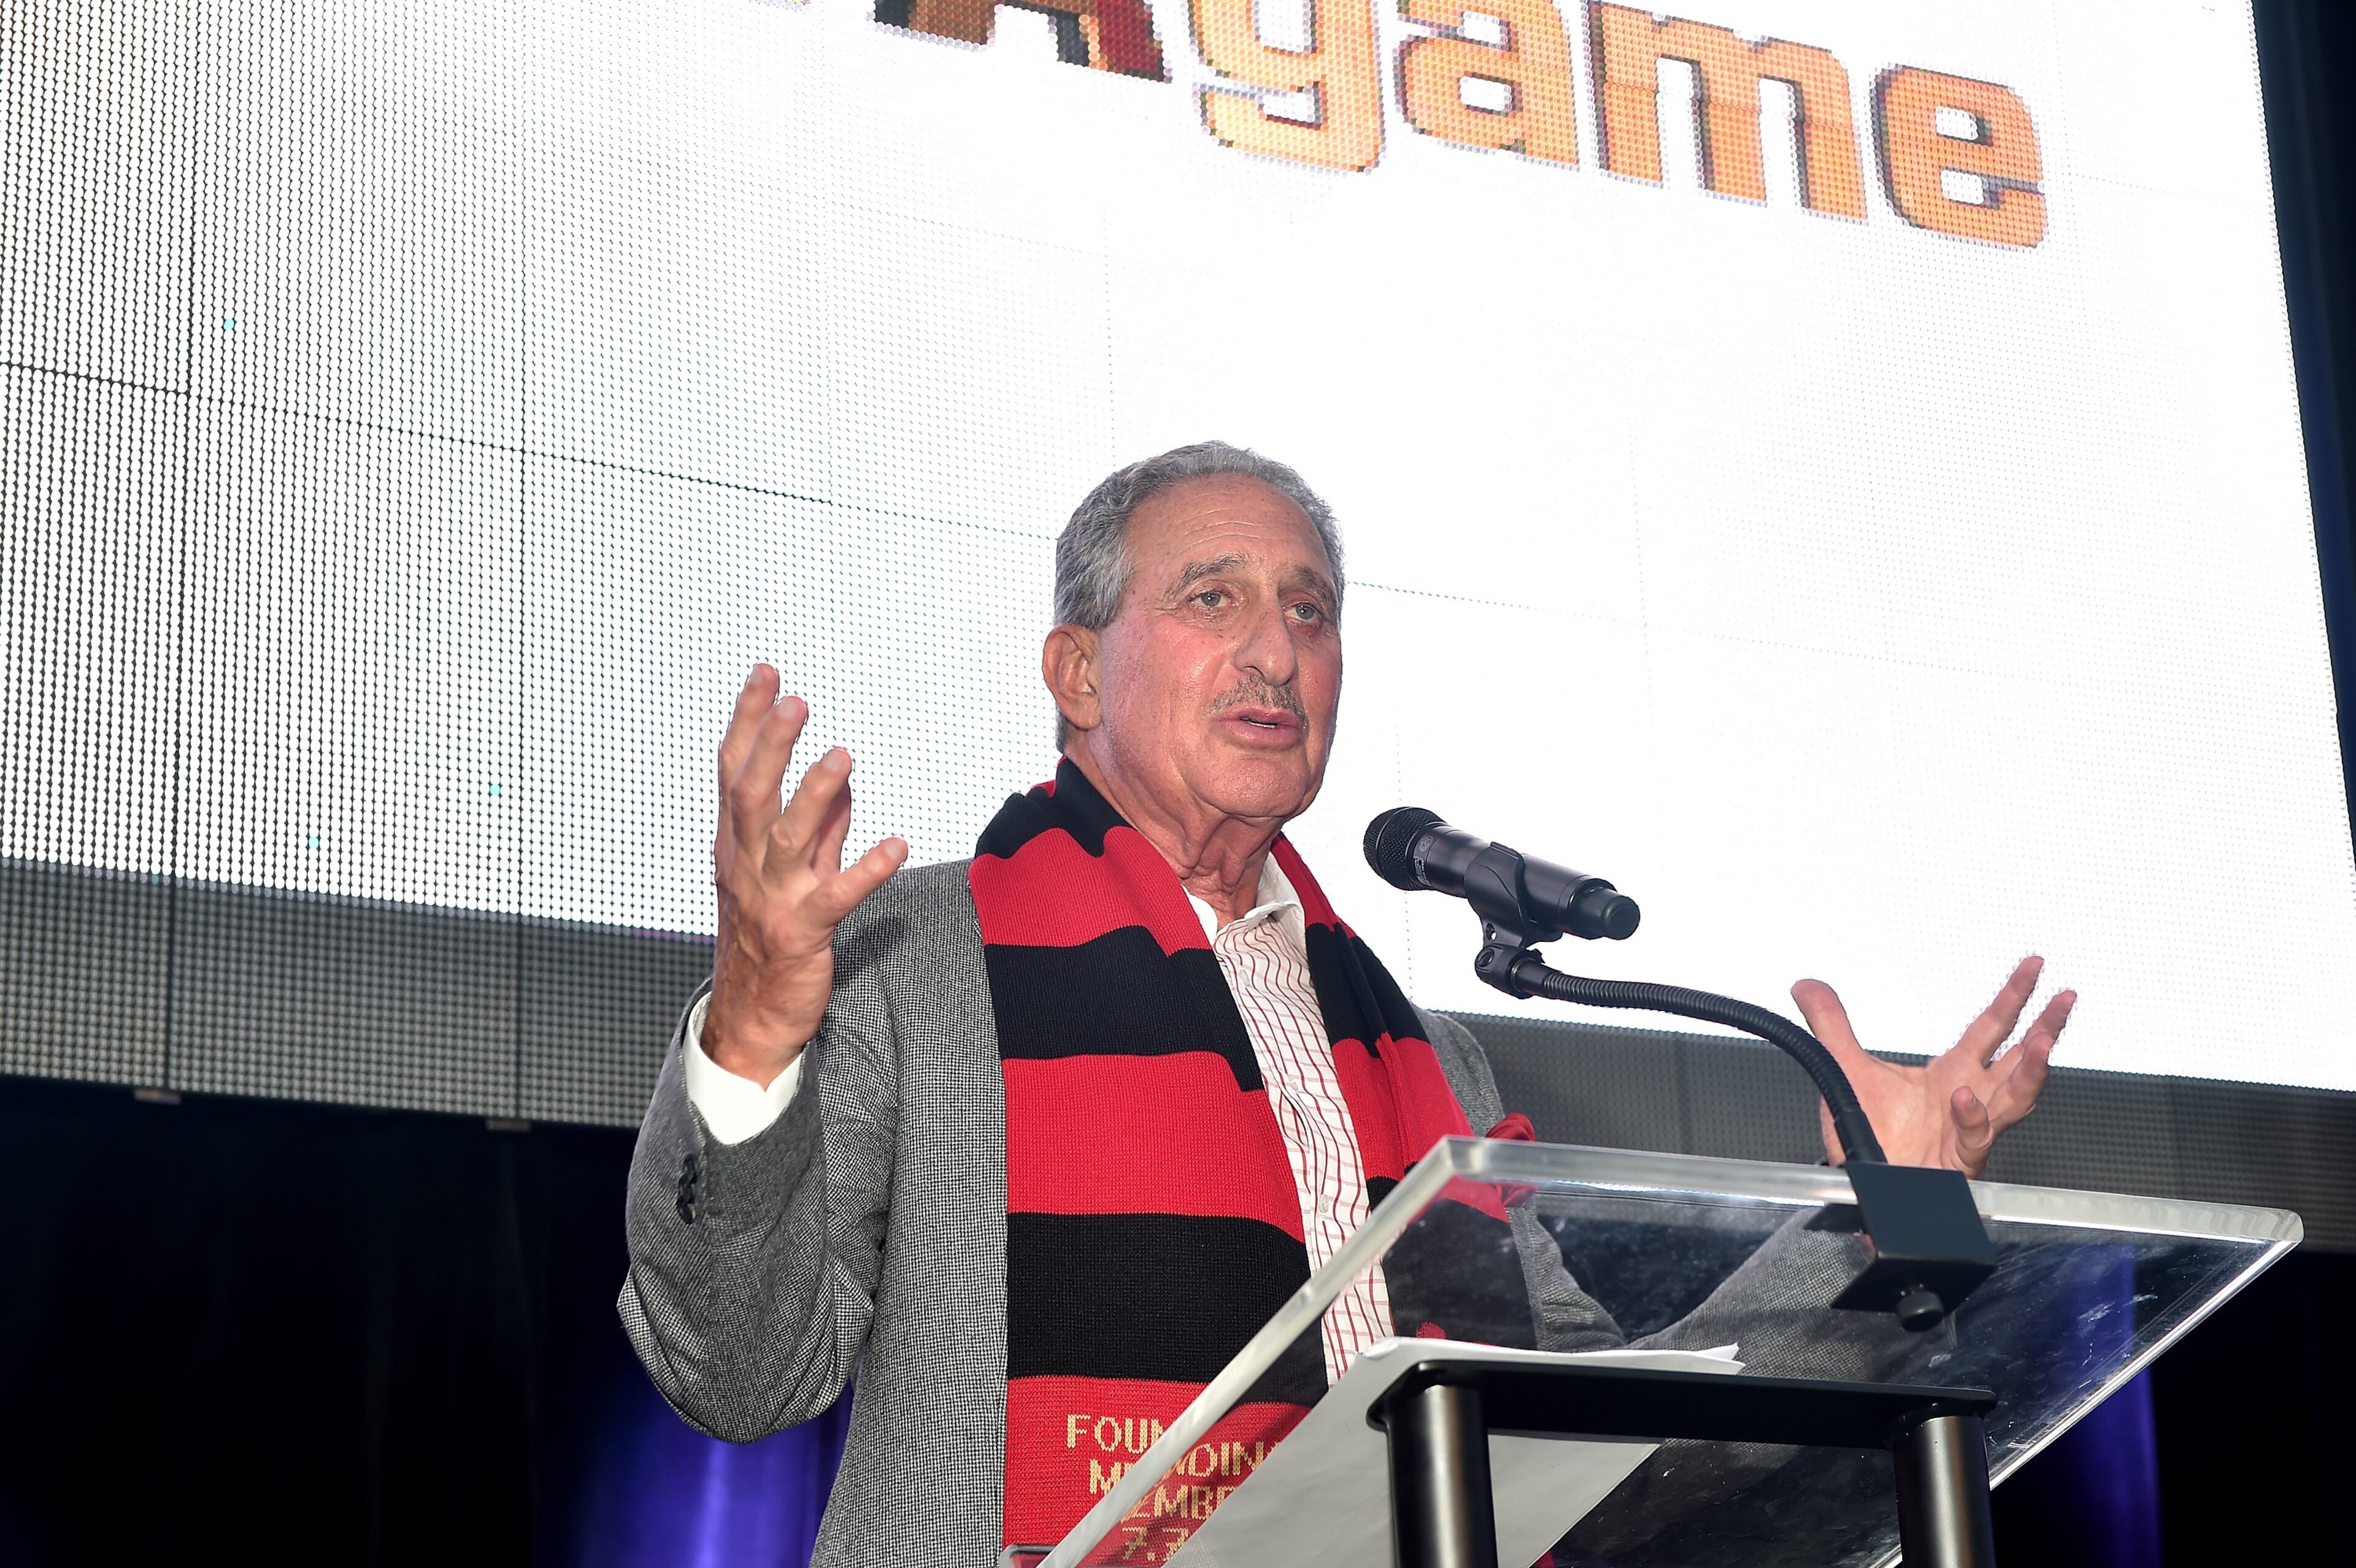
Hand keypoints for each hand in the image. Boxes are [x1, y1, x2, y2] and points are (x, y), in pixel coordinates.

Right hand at [704, 665, 906, 1086]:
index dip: (747, 720)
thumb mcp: (788, 871)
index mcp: (736, 844)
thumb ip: (817, 826)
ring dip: (816, 795)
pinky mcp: (804, 933)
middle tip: (795, 700)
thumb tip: (844, 782)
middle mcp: (747, 865)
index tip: (766, 672)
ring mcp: (773, 899)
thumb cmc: (768, 937)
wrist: (751, 1017)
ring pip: (789, 838)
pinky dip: (867, 868)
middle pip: (751, 795)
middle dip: (770, 745)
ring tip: (843, 756)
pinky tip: (896, 845)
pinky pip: (837, 896)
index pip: (734, 770)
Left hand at [1794, 957, 2074, 1176]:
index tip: (2035, 965)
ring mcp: (1968, 1131)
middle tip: (2065, 999)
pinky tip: (1964, 1097)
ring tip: (2042, 1043)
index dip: (2013, 995)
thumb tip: (1808, 985)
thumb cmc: (1868, 1136)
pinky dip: (1972, 1117)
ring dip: (2030, 1073)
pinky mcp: (1957, 1162)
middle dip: (2045, 1029)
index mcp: (1952, 1073)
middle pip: (2019, 1059)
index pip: (1991, 1026)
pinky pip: (1974, 1139)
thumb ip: (1831, 1025)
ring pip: (2014, 1100)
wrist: (1860, 1183)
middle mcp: (1969, 1098)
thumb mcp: (1845, 1069)